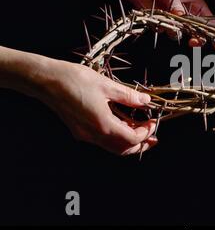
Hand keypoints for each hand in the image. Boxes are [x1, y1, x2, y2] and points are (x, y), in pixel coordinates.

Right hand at [39, 61, 156, 155]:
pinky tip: (123, 124)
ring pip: (112, 147)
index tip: (153, 122)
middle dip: (141, 145)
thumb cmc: (73, 80)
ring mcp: (85, 134)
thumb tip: (145, 101)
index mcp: (102, 124)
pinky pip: (102, 140)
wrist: (45, 80)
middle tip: (153, 137)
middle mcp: (93, 134)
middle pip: (122, 149)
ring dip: (129, 142)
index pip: (131, 138)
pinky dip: (116, 136)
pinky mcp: (79, 130)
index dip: (146, 132)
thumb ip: (128, 96)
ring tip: (141, 132)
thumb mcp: (106, 85)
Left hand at [118, 0, 212, 46]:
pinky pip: (163, 31)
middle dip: (196, 39)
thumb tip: (180, 15)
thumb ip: (176, 4)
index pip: (209, 20)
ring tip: (167, 19)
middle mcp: (186, 14)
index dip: (214, 32)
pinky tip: (156, 16)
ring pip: (179, 34)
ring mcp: (173, 20)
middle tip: (193, 42)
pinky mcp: (161, 23)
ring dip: (173, 31)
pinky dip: (159, 26)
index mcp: (194, 4)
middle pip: (196, 32)